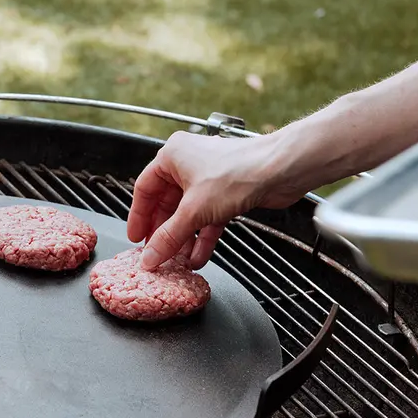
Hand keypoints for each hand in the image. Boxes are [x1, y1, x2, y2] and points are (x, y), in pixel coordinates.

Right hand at [126, 131, 307, 269]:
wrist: (281, 169)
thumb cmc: (238, 172)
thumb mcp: (194, 211)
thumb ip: (168, 237)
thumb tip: (150, 257)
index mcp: (172, 156)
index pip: (145, 189)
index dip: (138, 216)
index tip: (136, 238)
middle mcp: (189, 164)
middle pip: (166, 204)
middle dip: (164, 233)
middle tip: (156, 254)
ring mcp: (209, 179)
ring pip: (188, 214)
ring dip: (184, 239)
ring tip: (178, 261)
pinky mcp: (227, 193)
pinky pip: (207, 218)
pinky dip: (202, 237)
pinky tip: (198, 256)